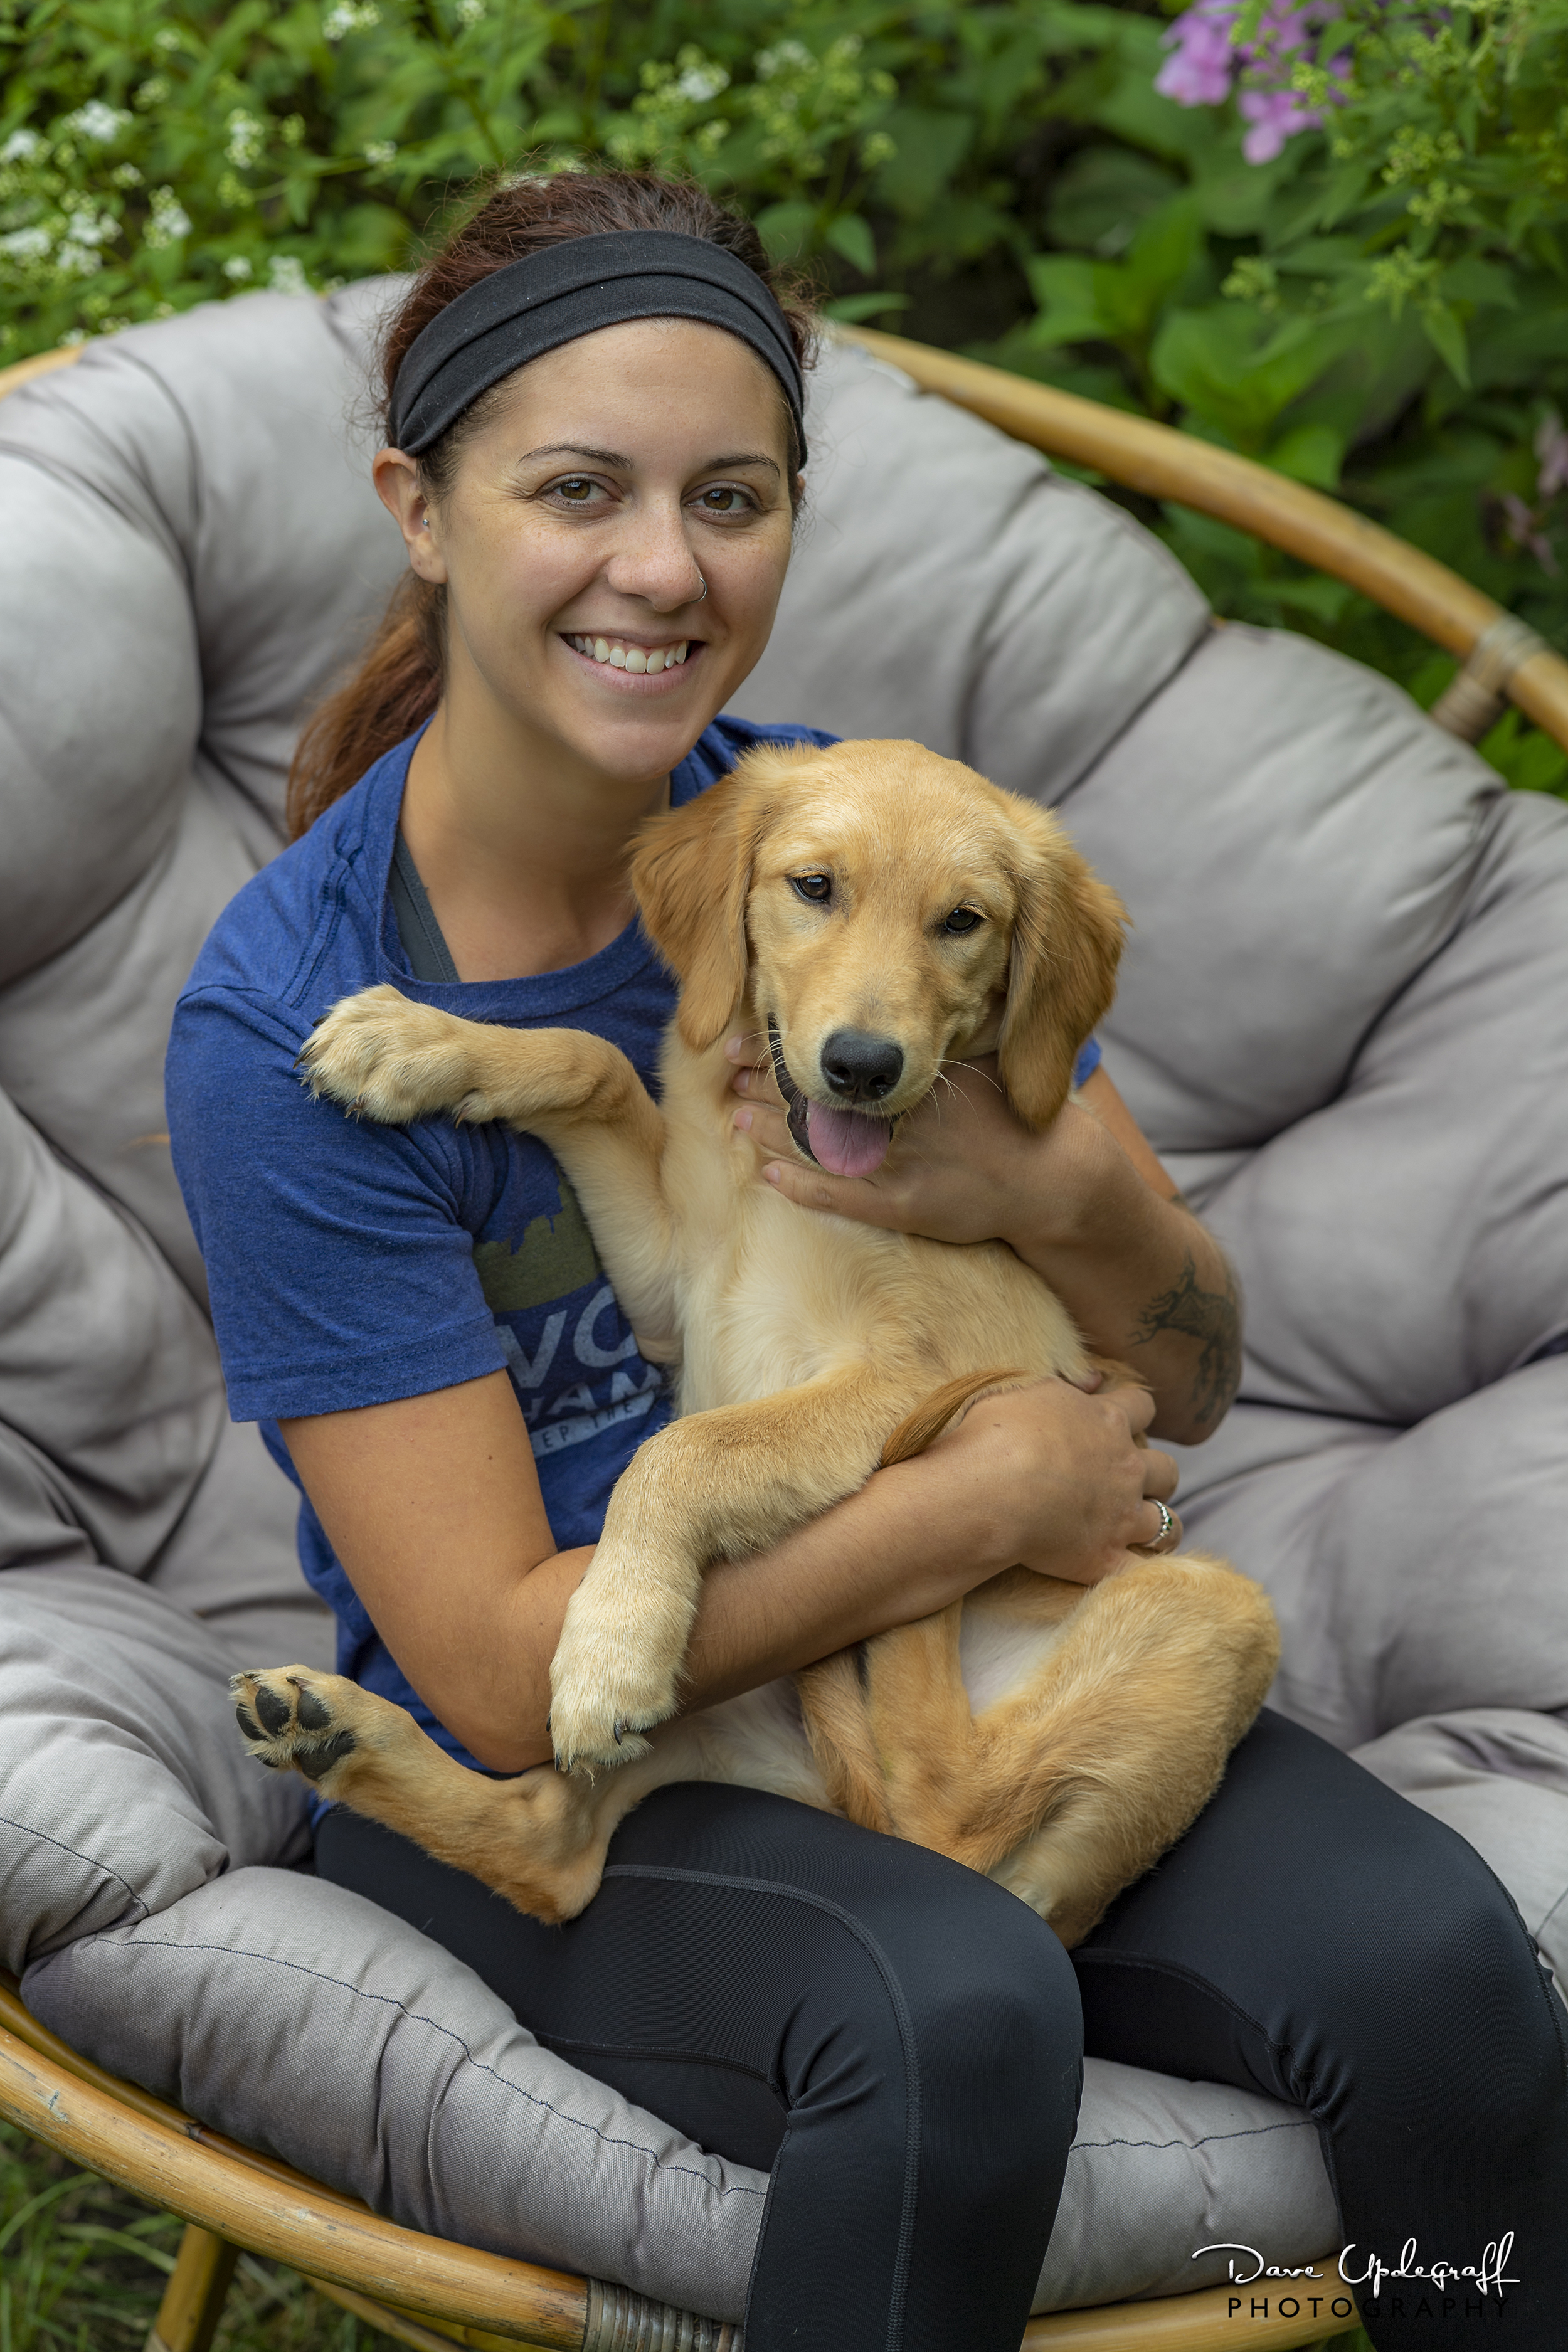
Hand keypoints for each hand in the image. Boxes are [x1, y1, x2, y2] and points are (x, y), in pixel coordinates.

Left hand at [726, 1035, 1109, 1250]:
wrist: (1051, 1179)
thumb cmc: (1012, 1109)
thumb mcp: (988, 1045)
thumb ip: (950, 1013)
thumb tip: (935, 962)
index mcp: (918, 1070)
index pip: (837, 1049)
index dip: (788, 1039)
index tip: (753, 1026)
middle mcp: (904, 1114)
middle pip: (819, 1092)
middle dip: (768, 1080)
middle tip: (730, 1064)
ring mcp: (900, 1164)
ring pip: (819, 1144)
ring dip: (771, 1130)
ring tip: (734, 1115)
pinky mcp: (903, 1208)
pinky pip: (840, 1198)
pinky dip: (799, 1187)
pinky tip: (765, 1175)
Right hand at [923, 1372, 1180, 1585]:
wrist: (988, 1490)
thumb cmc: (996, 1433)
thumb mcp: (1028, 1388)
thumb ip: (1066, 1384)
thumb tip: (1094, 1379)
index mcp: (1107, 1421)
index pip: (1143, 1405)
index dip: (1136, 1411)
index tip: (1123, 1419)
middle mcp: (1126, 1467)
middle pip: (1167, 1469)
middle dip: (1157, 1474)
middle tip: (1133, 1480)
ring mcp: (1121, 1516)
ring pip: (1167, 1523)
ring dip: (1161, 1524)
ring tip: (1146, 1529)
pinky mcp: (1104, 1557)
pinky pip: (1140, 1569)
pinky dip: (1137, 1568)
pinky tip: (1128, 1567)